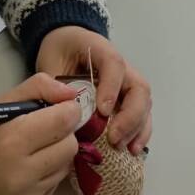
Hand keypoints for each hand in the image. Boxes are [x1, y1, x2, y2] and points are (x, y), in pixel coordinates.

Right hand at [0, 74, 79, 194]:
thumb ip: (37, 88)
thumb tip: (71, 94)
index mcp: (12, 140)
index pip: (63, 121)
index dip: (66, 110)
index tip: (59, 107)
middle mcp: (24, 171)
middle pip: (69, 145)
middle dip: (62, 132)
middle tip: (43, 129)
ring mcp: (30, 193)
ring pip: (65, 164)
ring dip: (56, 152)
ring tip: (33, 149)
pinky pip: (56, 182)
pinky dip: (49, 171)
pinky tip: (29, 167)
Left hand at [36, 27, 151, 155]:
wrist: (67, 45)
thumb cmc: (60, 52)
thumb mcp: (50, 62)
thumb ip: (54, 84)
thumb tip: (65, 111)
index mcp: (99, 49)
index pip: (113, 63)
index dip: (111, 88)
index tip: (103, 111)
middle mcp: (121, 65)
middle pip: (138, 87)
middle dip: (130, 116)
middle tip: (113, 138)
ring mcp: (128, 82)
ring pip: (144, 102)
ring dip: (137, 128)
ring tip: (125, 148)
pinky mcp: (128, 97)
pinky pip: (142, 113)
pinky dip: (139, 132)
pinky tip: (131, 149)